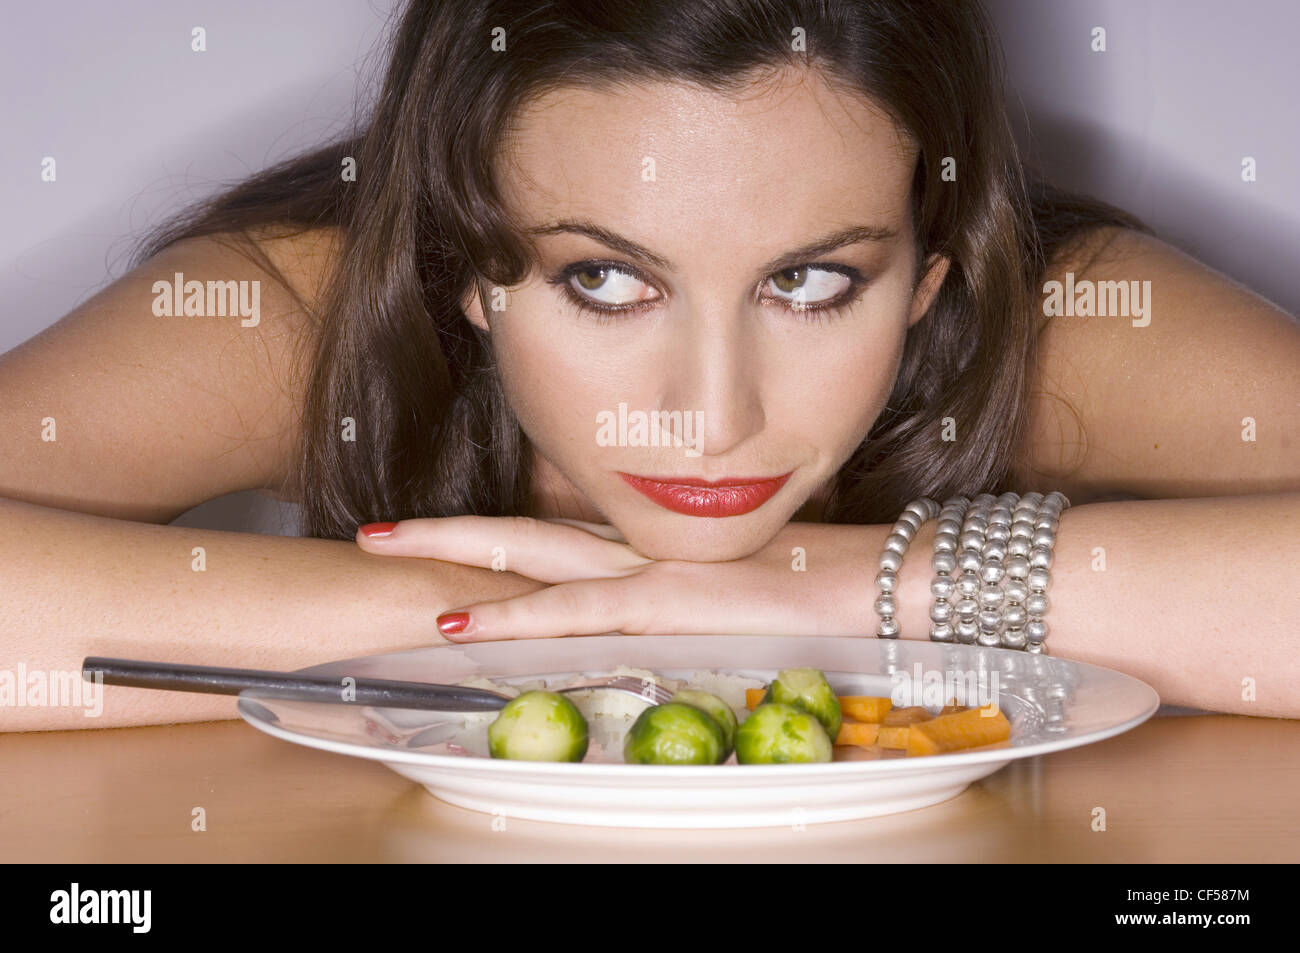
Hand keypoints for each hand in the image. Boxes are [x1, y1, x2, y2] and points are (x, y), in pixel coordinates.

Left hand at [355, 516, 863, 640]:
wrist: (888, 579)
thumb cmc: (829, 586)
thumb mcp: (743, 594)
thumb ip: (693, 601)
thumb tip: (670, 617)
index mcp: (654, 548)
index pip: (557, 538)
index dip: (494, 540)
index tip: (440, 542)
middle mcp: (640, 548)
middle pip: (523, 533)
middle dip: (443, 532)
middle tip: (374, 529)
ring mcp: (650, 568)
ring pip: (530, 554)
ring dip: (452, 554)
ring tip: (383, 547)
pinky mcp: (670, 600)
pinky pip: (577, 609)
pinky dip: (514, 615)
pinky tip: (460, 621)